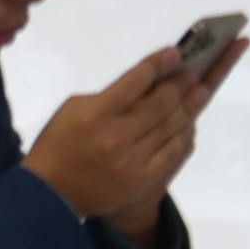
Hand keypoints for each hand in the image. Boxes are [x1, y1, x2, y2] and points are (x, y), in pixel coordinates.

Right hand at [19, 48, 207, 231]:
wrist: (50, 194)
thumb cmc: (59, 144)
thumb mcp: (74, 109)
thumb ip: (110, 95)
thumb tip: (148, 82)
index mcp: (96, 114)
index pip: (135, 81)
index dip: (158, 65)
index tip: (175, 53)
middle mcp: (116, 136)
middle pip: (159, 104)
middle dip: (179, 83)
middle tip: (190, 72)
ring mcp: (132, 161)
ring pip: (170, 126)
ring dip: (189, 105)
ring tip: (199, 90)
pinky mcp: (141, 181)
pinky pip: (172, 153)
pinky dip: (184, 135)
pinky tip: (190, 122)